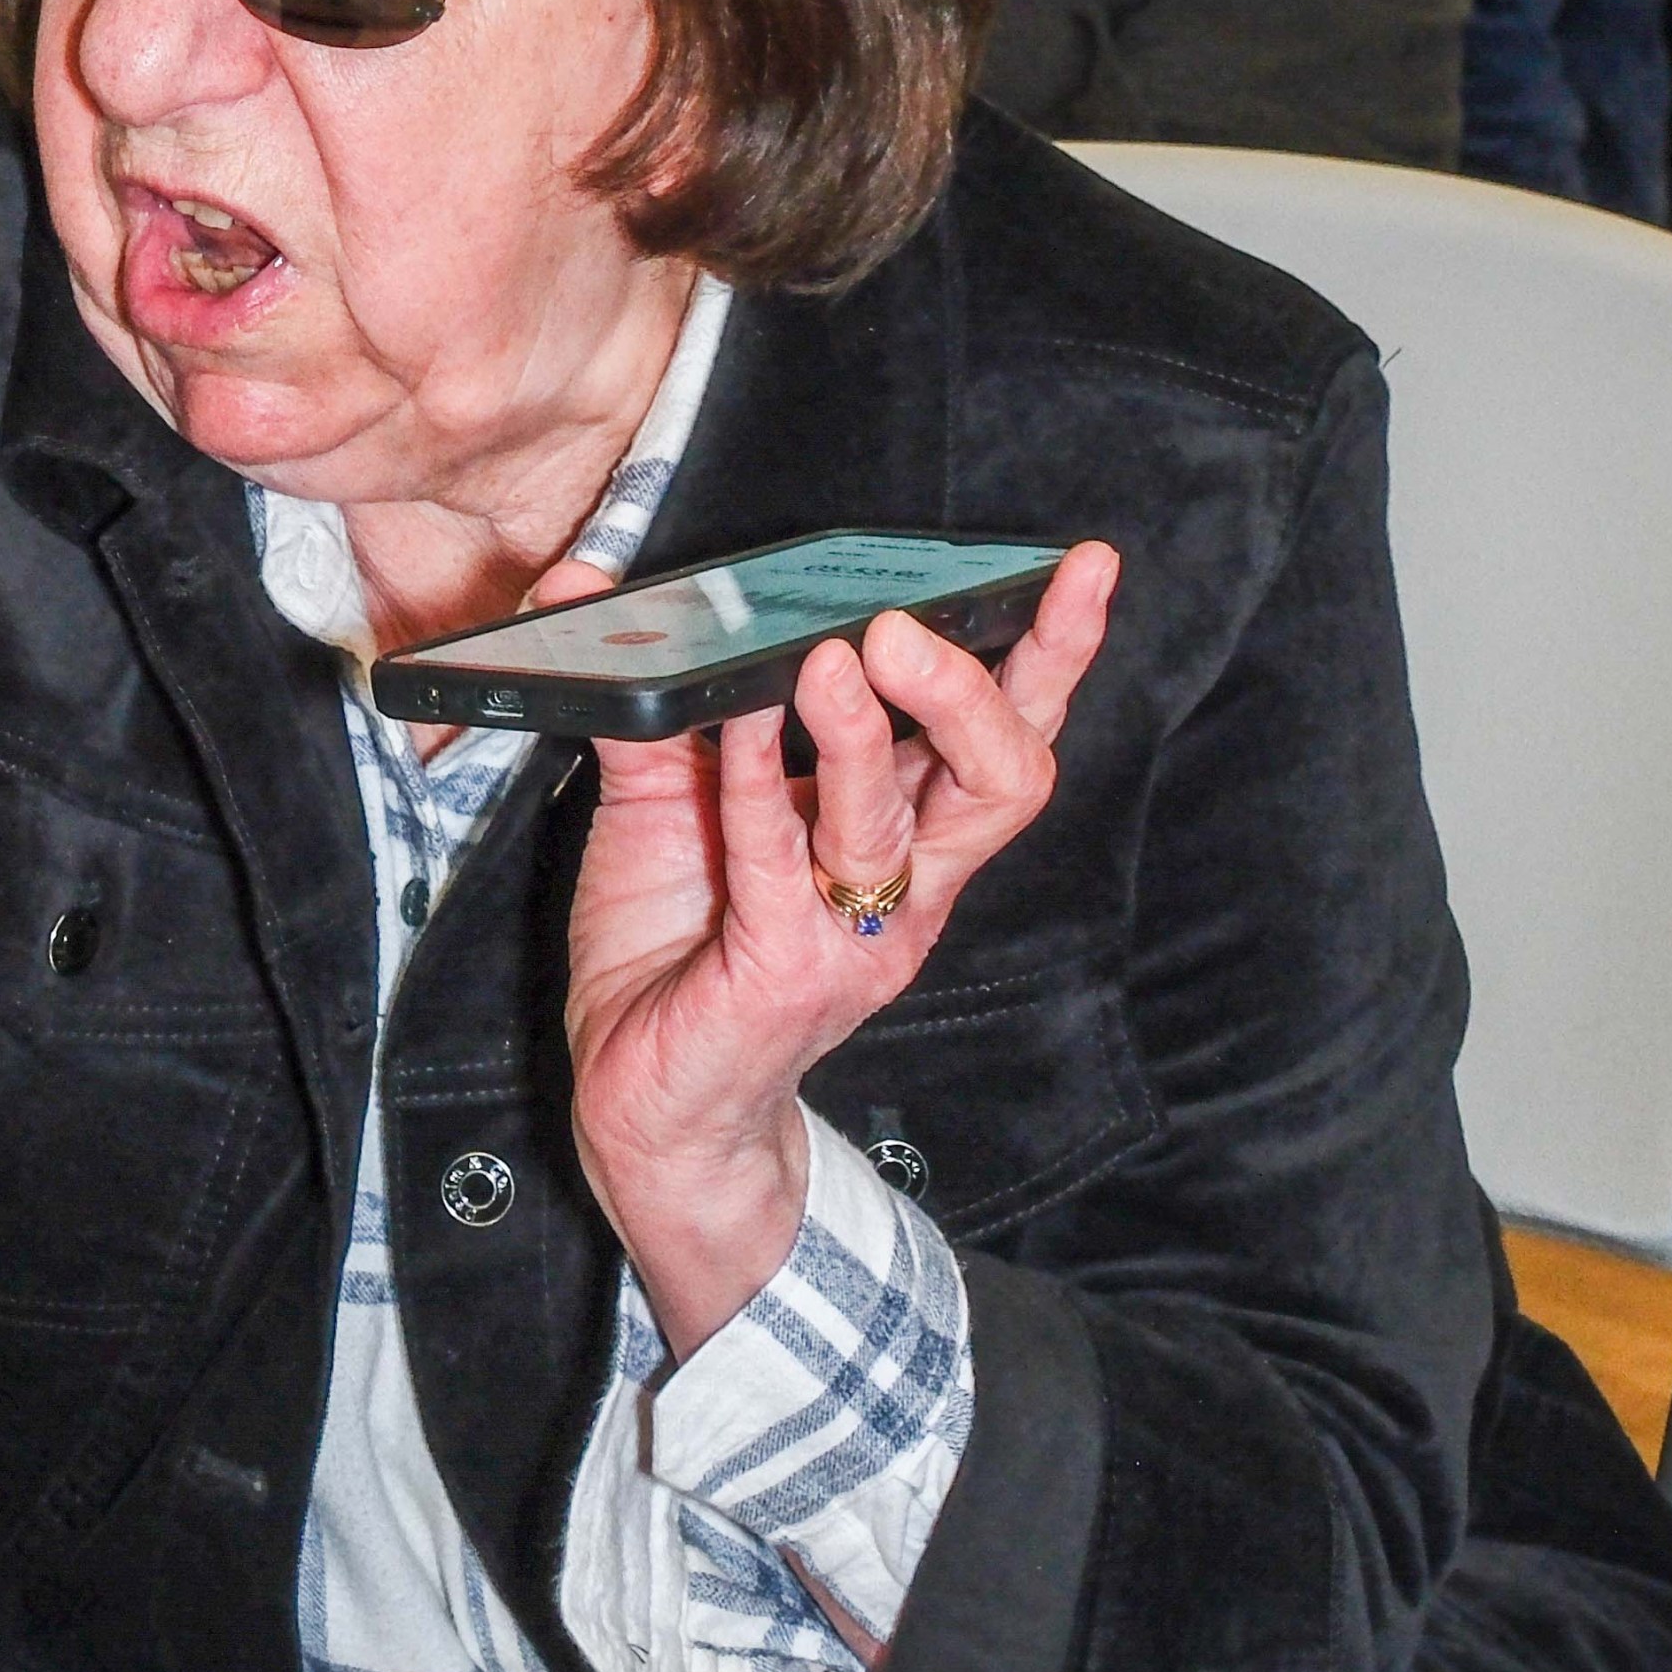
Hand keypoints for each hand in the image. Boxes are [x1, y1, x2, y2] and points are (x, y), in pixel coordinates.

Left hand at [562, 545, 1117, 1357]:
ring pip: (898, 822)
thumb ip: (656, 700)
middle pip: (1001, 777)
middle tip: (914, 621)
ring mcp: (852, 936)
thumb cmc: (677, 949)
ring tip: (836, 656)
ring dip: (868, 733)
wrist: (644, 1104)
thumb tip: (594, 594)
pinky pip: (784, 868)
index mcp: (908, 834)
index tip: (1077, 567)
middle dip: (981, 687)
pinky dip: (762, 786)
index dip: (1054, 652)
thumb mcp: (670, 801)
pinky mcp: (785, 974)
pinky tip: (741, 723)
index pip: (1008, 732)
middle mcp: (904, 885)